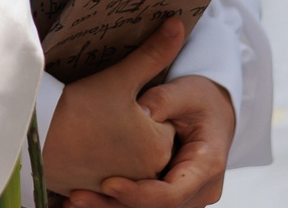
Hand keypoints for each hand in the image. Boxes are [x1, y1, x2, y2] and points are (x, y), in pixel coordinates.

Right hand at [39, 20, 186, 197]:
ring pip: (129, 161)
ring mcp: (120, 189)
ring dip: (118, 149)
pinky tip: (82, 147)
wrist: (35, 136)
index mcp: (159, 148)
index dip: (145, 109)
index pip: (165, 123)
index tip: (121, 102)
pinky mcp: (97, 195)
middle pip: (150, 144)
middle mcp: (146, 175)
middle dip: (135, 131)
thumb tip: (178, 24)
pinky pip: (107, 177)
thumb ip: (154, 53)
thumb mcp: (120, 77)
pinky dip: (99, 164)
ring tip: (94, 129)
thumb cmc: (79, 107)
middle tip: (106, 115)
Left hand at [65, 66, 233, 207]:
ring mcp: (185, 197)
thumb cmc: (200, 99)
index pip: (173, 194)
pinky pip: (142, 205)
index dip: (140, 195)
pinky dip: (114, 203)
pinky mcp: (167, 196)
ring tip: (73, 201)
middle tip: (77, 197)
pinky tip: (83, 200)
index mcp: (207, 165)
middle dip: (115, 205)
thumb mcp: (186, 91)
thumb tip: (141, 111)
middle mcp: (199, 189)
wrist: (213, 110)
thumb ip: (164, 100)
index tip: (108, 183)